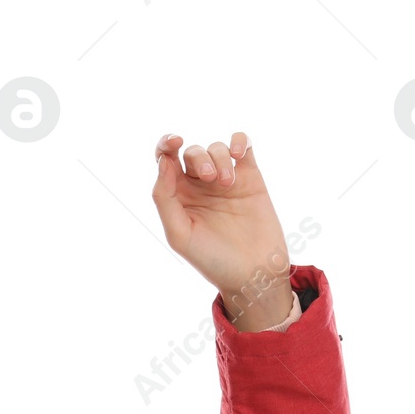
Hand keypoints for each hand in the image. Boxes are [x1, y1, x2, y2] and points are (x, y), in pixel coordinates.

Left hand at [152, 131, 292, 331]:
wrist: (252, 271)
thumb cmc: (211, 259)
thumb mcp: (179, 234)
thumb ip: (164, 199)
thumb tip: (163, 162)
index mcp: (177, 198)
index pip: (165, 161)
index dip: (165, 145)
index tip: (175, 142)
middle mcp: (199, 186)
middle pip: (191, 153)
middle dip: (199, 159)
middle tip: (210, 179)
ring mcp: (225, 180)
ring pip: (216, 148)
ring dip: (220, 158)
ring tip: (228, 184)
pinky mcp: (250, 177)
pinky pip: (243, 145)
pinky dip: (239, 142)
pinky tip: (239, 155)